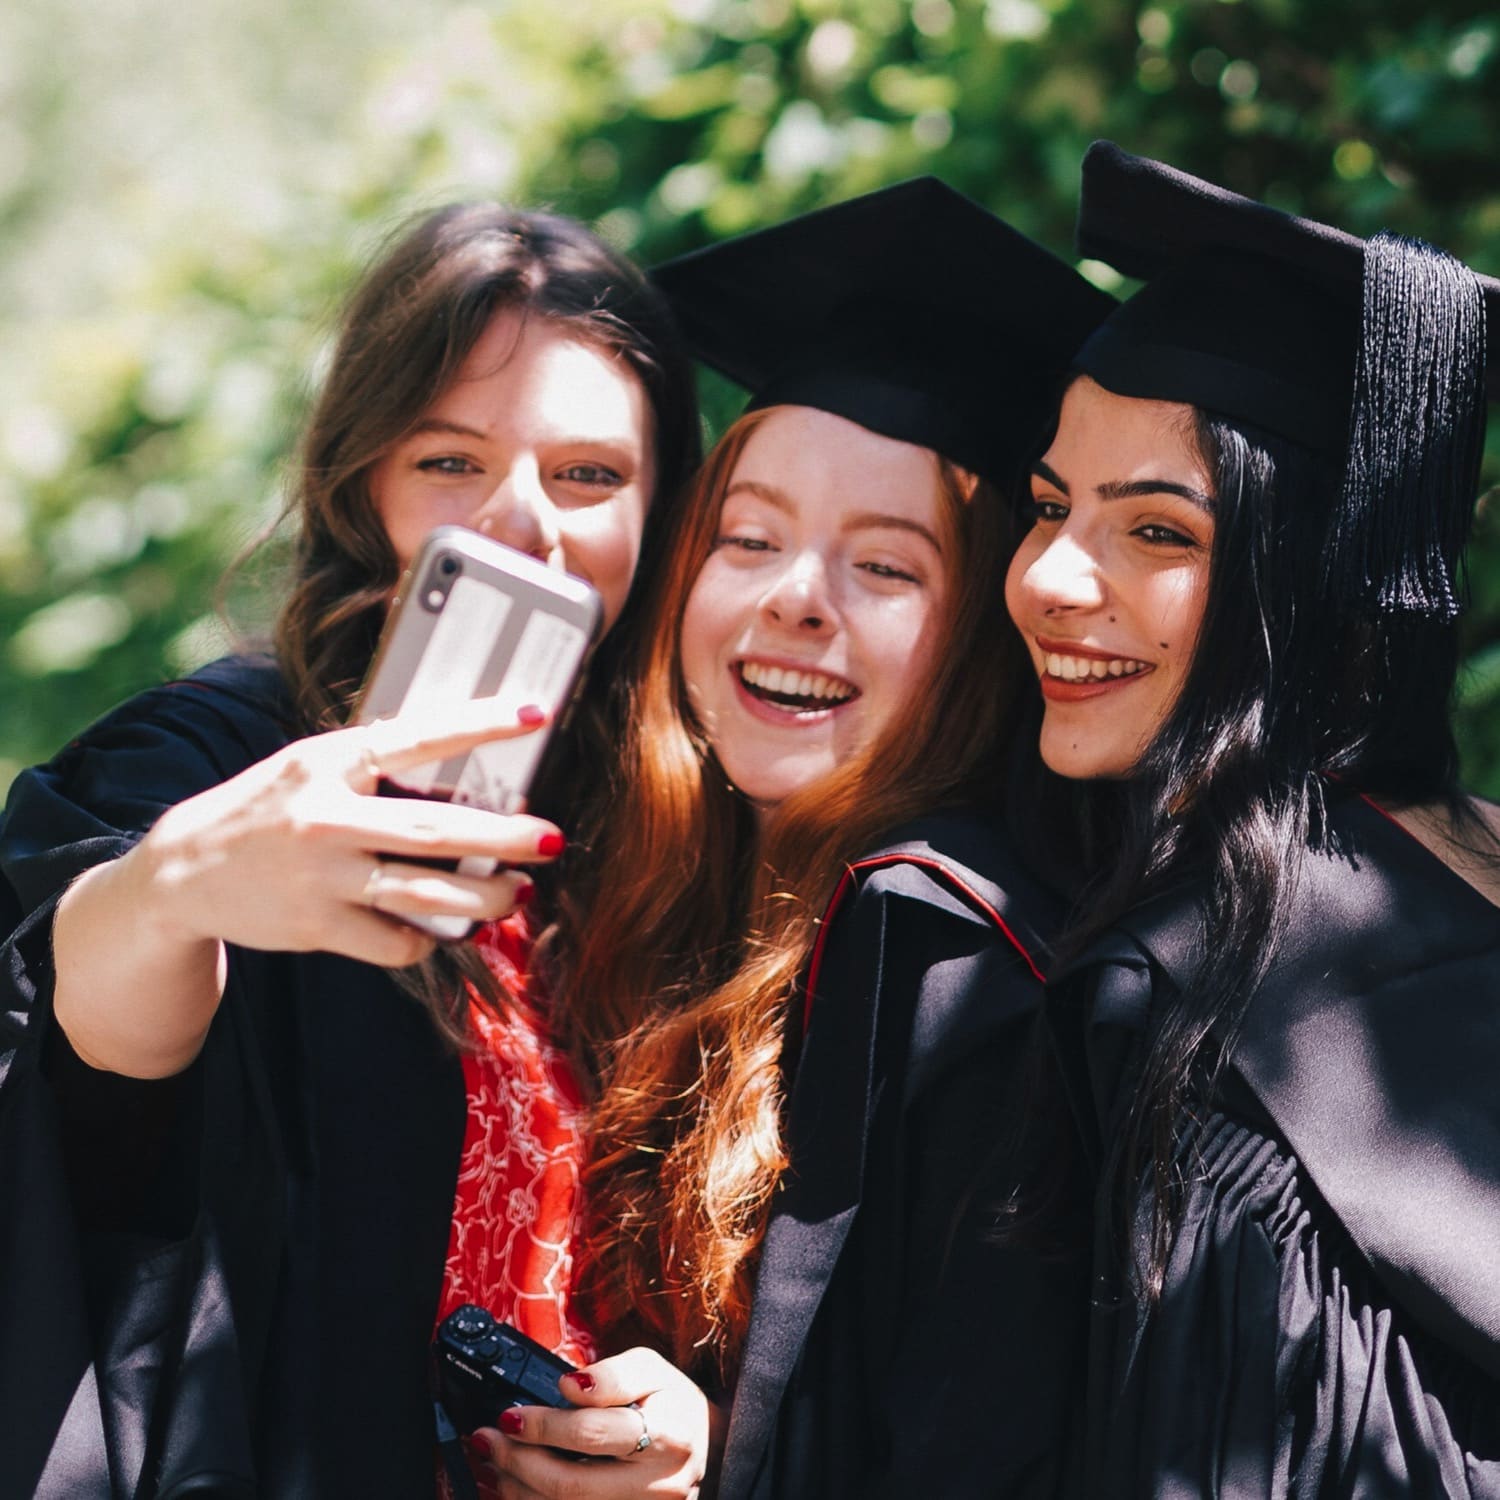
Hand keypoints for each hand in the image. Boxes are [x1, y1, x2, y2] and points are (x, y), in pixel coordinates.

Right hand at [54, 697, 561, 1076]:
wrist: (182, 872)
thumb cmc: (269, 809)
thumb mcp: (310, 767)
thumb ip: (373, 765)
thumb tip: (465, 764)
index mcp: (327, 761)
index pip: (416, 737)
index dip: (479, 724)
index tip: (536, 713)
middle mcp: (325, 817)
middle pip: (433, 831)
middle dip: (503, 837)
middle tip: (554, 839)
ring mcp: (321, 877)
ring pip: (425, 894)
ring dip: (484, 898)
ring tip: (517, 893)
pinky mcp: (317, 926)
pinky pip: (395, 941)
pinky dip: (427, 938)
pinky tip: (441, 927)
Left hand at [470, 1347, 723, 1499]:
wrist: (704, 1450)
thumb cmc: (671, 1405)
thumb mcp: (653, 1370)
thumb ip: (613, 1374)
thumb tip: (569, 1386)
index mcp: (668, 1435)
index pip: (593, 1434)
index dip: (544, 1426)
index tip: (511, 1415)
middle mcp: (658, 1486)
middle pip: (572, 1485)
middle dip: (518, 1462)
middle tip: (488, 1439)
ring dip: (519, 1491)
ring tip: (494, 1464)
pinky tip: (516, 1489)